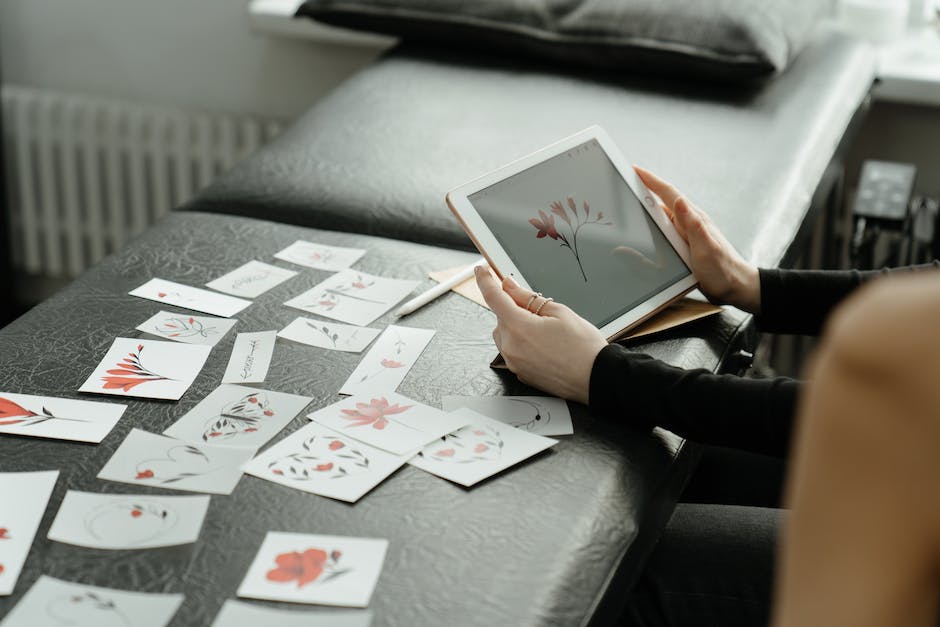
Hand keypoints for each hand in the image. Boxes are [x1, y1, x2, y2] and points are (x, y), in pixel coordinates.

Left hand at [475, 266, 606, 404]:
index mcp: (519, 327)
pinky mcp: (521, 374)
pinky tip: (546, 346)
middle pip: (500, 318)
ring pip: (505, 335)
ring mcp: (514, 363)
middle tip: (540, 311)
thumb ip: (528, 298)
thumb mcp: (559, 312)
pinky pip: (513, 351)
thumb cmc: (584, 347)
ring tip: (546, 332)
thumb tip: (509, 286)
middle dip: (514, 309)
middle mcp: (511, 347)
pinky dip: (523, 344)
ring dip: (517, 327)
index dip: (485, 280)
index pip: (493, 297)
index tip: (481, 270)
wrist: (598, 379)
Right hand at [635, 166, 760, 313]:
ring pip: (660, 219)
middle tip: (623, 183)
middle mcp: (687, 224)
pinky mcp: (683, 247)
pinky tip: (641, 234)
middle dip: (643, 190)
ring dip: (644, 210)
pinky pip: (662, 234)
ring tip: (627, 205)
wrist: (735, 287)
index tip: (634, 170)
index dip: (650, 180)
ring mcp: (685, 235)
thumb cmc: (723, 270)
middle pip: (661, 203)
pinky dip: (649, 230)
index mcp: (692, 220)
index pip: (668, 194)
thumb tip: (679, 200)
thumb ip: (693, 225)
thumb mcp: (706, 248)